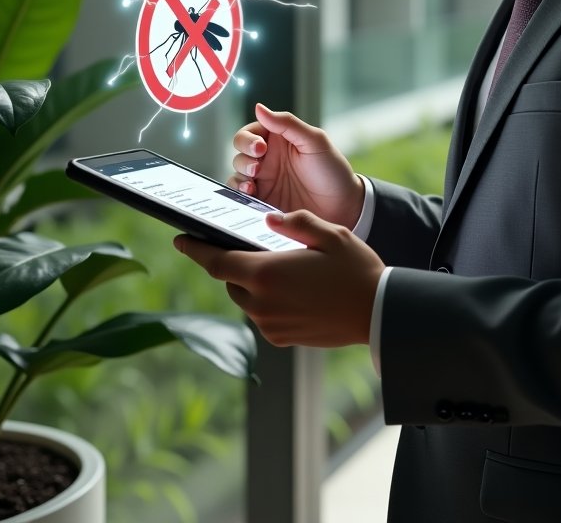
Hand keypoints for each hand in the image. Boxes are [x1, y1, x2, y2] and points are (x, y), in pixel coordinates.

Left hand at [173, 211, 384, 347]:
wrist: (379, 314)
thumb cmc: (356, 270)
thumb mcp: (330, 234)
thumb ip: (295, 223)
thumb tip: (268, 220)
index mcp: (267, 273)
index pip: (216, 262)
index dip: (195, 250)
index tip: (180, 239)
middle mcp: (261, 303)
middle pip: (231, 280)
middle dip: (235, 262)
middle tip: (247, 245)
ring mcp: (270, 325)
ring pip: (246, 298)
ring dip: (253, 282)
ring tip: (278, 265)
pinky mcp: (281, 338)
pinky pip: (262, 315)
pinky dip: (267, 300)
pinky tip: (292, 288)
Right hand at [231, 104, 364, 228]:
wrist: (343, 206)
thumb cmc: (332, 170)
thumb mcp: (314, 141)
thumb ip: (287, 124)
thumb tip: (259, 107)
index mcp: (280, 139)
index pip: (251, 132)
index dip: (249, 139)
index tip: (261, 148)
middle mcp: (269, 157)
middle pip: (240, 150)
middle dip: (244, 156)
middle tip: (257, 168)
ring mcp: (265, 179)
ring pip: (237, 171)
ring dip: (240, 175)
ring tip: (253, 184)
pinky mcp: (262, 200)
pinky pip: (241, 194)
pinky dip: (240, 192)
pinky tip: (251, 194)